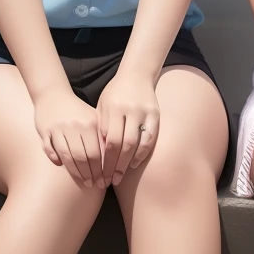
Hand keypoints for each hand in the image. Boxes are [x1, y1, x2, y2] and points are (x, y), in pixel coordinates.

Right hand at [34, 87, 102, 186]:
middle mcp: (74, 126)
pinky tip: (60, 166)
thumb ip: (101, 136)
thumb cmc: (77, 110)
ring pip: (66, 156)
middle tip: (94, 185)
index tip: (105, 181)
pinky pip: (49, 149)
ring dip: (75, 172)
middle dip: (89, 174)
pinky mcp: (44, 130)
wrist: (52, 94)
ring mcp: (58, 128)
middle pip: (82, 156)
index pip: (97, 152)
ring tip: (83, 182)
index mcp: (90, 123)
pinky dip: (54, 158)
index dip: (101, 169)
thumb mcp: (92, 118)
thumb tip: (111, 160)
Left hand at [97, 69, 160, 186]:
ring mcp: (143, 113)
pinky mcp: (155, 115)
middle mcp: (128, 111)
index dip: (103, 159)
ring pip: (136, 143)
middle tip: (110, 180)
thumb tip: (99, 152)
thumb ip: (101, 125)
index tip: (99, 172)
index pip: (107, 140)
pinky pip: (150, 138)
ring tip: (120, 175)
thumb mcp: (102, 105)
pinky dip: (142, 153)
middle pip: (121, 144)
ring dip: (127, 162)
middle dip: (114, 165)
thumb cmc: (115, 92)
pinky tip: (134, 163)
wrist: (136, 74)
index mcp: (112, 108)